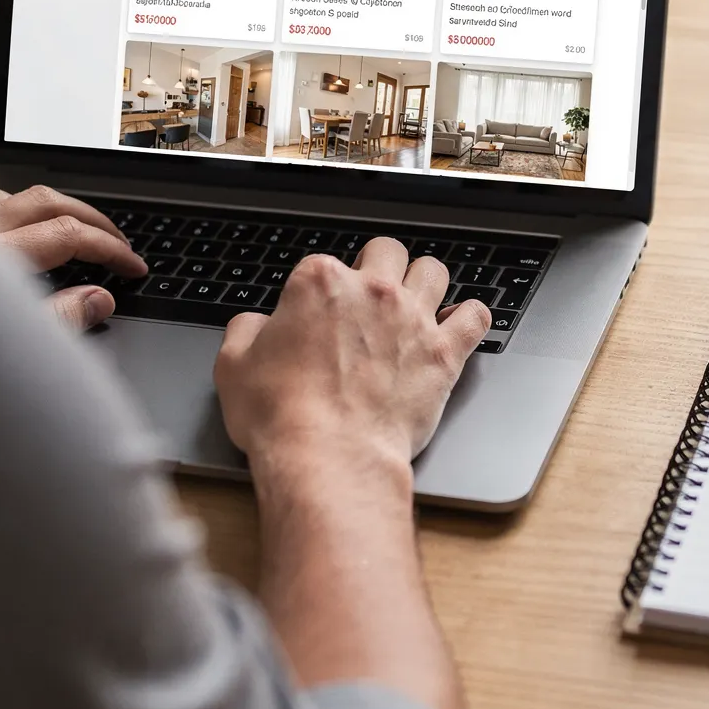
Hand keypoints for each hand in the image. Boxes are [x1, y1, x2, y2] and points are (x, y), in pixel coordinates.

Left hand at [0, 186, 146, 329]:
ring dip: (54, 210)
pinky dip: (17, 214)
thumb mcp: (7, 352)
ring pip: (11, 197)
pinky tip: (26, 236)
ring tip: (79, 233)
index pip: (66, 235)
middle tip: (119, 243)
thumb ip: (59, 320)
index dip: (109, 249)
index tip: (133, 267)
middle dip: (91, 219)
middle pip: (44, 202)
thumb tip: (101, 298)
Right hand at [214, 238, 490, 481]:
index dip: (320, 290)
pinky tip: (458, 326)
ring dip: (424, 282)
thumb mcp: (233, 367)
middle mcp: (371, 291)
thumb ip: (246, 331)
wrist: (329, 457)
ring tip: (415, 303)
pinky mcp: (443, 353)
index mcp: (319, 283)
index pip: (324, 264)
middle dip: (378, 267)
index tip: (317, 314)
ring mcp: (412, 319)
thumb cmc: (282, 417)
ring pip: (434, 270)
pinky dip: (469, 317)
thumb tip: (255, 324)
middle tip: (370, 296)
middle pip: (386, 251)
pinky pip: (475, 316)